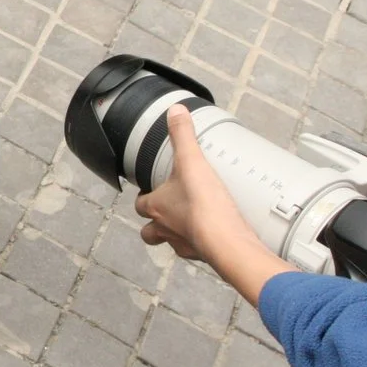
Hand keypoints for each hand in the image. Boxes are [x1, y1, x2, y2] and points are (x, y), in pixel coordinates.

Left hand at [131, 106, 287, 304]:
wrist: (226, 241)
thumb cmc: (203, 204)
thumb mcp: (191, 161)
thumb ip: (183, 135)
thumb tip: (175, 111)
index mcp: (156, 207)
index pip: (140, 204)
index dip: (144, 197)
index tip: (151, 189)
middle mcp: (165, 229)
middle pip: (149, 231)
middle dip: (154, 223)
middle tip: (169, 210)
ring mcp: (184, 245)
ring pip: (172, 242)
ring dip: (177, 234)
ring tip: (192, 222)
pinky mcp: (204, 255)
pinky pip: (198, 251)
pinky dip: (202, 243)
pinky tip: (215, 233)